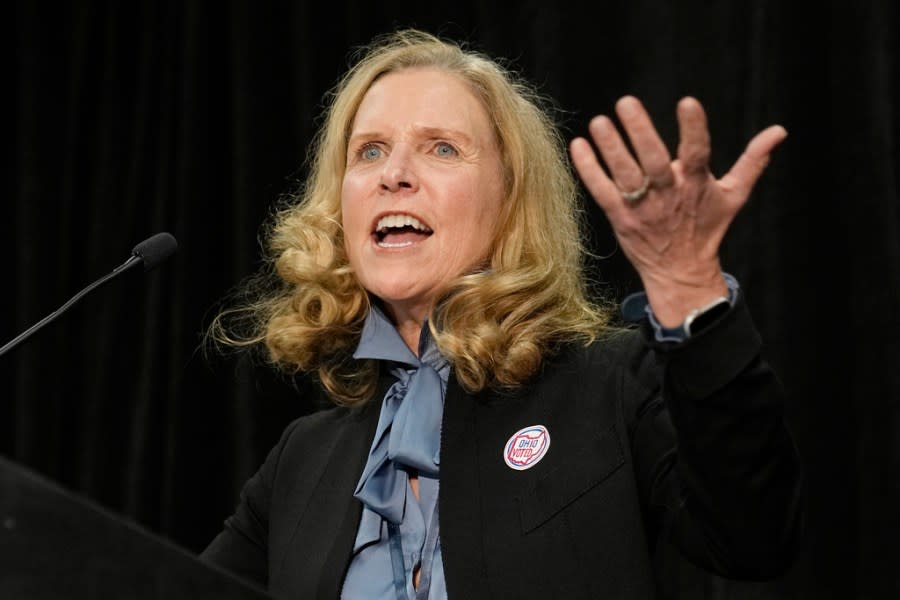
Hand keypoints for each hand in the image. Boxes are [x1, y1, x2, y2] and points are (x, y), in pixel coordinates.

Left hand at [569, 96, 785, 325]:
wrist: (681, 272)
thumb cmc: (707, 228)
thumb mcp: (734, 195)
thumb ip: (753, 161)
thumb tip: (779, 131)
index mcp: (696, 185)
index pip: (697, 152)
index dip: (694, 129)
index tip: (688, 102)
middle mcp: (668, 195)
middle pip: (653, 161)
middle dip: (640, 132)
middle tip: (626, 102)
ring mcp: (642, 207)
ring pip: (624, 175)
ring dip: (610, 148)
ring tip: (599, 121)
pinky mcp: (620, 217)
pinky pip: (601, 191)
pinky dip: (589, 170)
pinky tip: (579, 146)